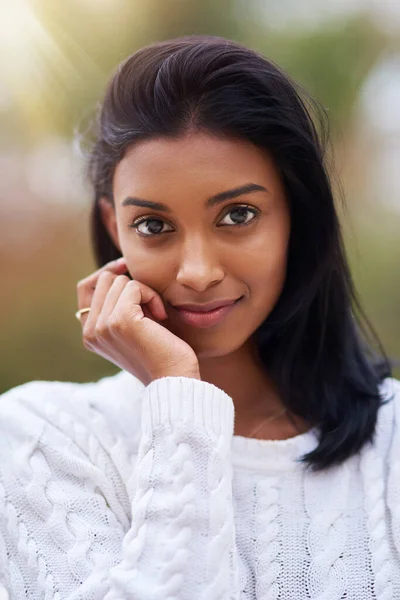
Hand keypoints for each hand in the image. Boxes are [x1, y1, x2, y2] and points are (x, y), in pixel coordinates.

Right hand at [76, 257, 199, 384]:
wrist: (174, 378)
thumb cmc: (162, 352)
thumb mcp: (133, 327)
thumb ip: (118, 306)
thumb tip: (118, 269)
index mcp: (90, 335)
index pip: (85, 288)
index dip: (106, 272)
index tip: (127, 268)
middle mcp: (90, 332)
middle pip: (104, 279)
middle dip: (131, 285)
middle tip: (150, 309)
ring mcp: (102, 326)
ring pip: (119, 281)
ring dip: (145, 292)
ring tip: (156, 316)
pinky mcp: (119, 320)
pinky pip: (134, 286)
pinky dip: (152, 296)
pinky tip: (160, 317)